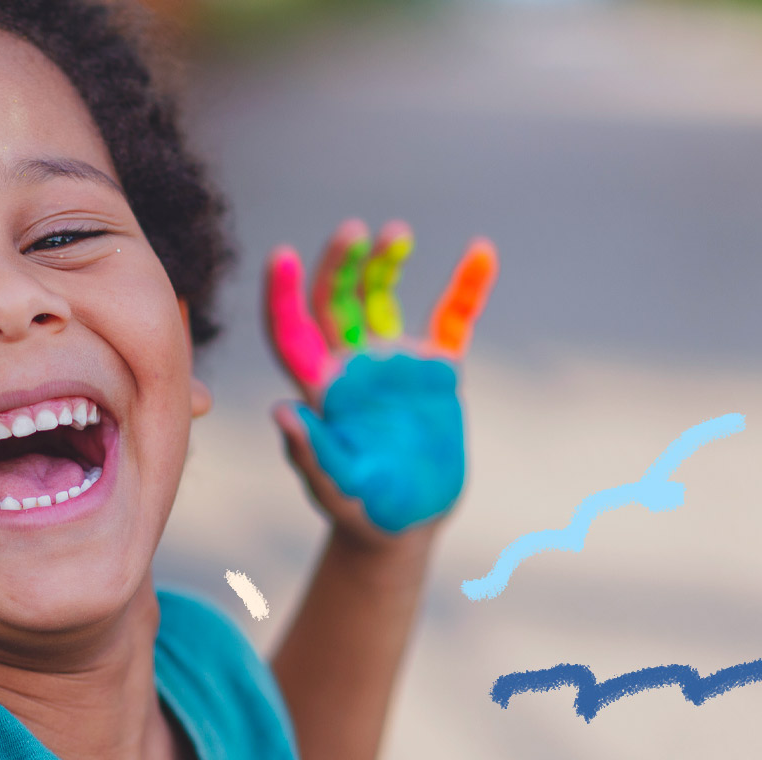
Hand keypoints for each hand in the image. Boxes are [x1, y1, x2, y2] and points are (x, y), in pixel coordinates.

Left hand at [265, 220, 496, 538]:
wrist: (405, 525)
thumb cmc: (361, 511)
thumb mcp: (335, 488)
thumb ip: (311, 453)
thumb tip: (281, 411)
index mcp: (320, 389)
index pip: (292, 333)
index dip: (282, 296)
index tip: (279, 256)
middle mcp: (351, 366)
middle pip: (335, 300)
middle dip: (340, 264)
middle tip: (354, 231)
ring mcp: (394, 363)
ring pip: (382, 297)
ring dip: (386, 263)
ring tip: (397, 235)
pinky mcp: (436, 371)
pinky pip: (453, 319)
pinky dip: (467, 287)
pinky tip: (482, 252)